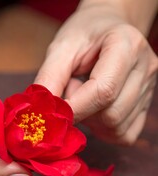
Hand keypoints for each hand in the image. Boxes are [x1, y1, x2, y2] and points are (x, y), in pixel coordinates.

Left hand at [35, 3, 157, 144]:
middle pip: (111, 114)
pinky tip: (93, 108)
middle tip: (70, 90)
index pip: (103, 90)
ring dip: (90, 120)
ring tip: (83, 94)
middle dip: (81, 112)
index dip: (73, 108)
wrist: (105, 30)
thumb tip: (40, 111)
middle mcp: (145, 68)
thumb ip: (50, 78)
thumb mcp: (61, 48)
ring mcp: (149, 89)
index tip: (52, 112)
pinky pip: (122, 134)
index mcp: (126, 45)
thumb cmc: (82, 36)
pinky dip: (101, 129)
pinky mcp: (145, 107)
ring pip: (116, 128)